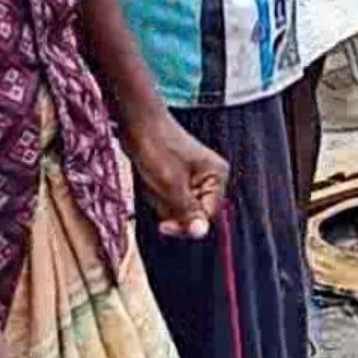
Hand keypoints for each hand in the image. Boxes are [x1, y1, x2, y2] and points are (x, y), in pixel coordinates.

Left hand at [126, 114, 226, 240]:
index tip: (163, 226)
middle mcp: (211, 177)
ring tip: (153, 180)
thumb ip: (188, 211)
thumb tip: (201, 233)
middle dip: (172, 208)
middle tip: (157, 192)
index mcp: (217, 176)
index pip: (207, 215)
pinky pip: (171, 197)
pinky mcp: (181, 175)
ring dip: (162, 201)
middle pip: (194, 212)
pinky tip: (152, 179)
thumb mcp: (172, 186)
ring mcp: (196, 176)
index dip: (186, 224)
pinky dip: (159, 194)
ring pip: (180, 206)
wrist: (140, 124)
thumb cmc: (158, 150)